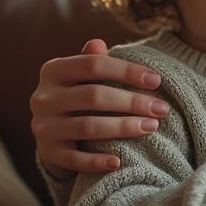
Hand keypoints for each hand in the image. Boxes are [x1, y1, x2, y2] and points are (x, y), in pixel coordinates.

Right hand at [30, 38, 169, 177]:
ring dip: (123, 128)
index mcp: (53, 70)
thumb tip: (99, 44)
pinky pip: (74, 160)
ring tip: (152, 127)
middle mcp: (43, 97)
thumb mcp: (81, 75)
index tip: (157, 81)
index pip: (93, 65)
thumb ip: (92, 61)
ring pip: (87, 127)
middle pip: (93, 96)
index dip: (127, 71)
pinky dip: (97, 161)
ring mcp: (43, 126)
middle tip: (162, 109)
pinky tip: (119, 162)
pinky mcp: (48, 152)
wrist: (52, 132)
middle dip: (132, 102)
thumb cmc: (78, 96)